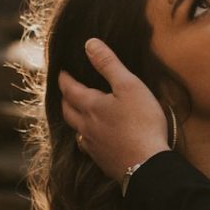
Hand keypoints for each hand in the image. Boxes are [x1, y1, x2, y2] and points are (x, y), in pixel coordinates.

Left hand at [57, 42, 169, 182]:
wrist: (147, 166)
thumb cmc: (141, 123)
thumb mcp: (129, 85)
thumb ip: (108, 64)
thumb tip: (89, 44)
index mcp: (90, 106)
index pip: (69, 88)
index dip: (64, 78)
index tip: (61, 72)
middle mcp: (86, 127)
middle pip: (67, 111)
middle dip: (65, 98)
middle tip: (67, 91)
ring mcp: (93, 147)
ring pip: (76, 130)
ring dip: (73, 119)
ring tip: (78, 113)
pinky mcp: (103, 162)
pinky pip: (87, 148)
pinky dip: (86, 139)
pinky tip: (93, 140)